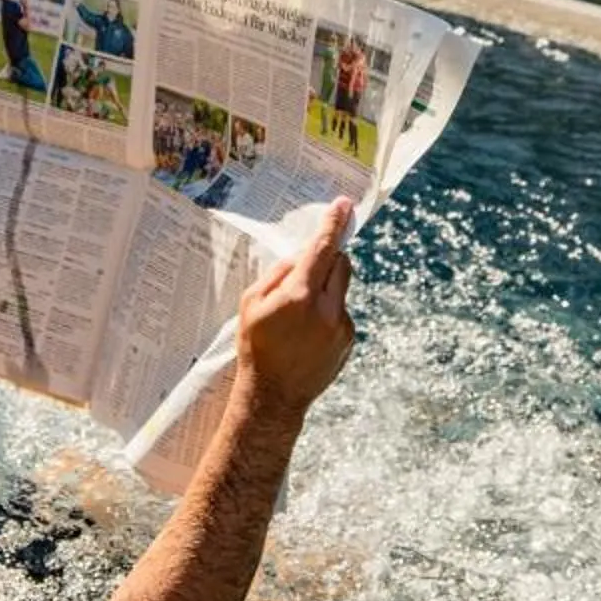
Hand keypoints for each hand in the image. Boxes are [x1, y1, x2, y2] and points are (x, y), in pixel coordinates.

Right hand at [236, 198, 355, 413]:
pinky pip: (341, 312)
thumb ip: (278, 274)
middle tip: (309, 268)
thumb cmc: (256, 346)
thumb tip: (302, 257)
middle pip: (341, 264)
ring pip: (341, 289)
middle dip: (329, 258)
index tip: (344, 205)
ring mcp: (341, 325)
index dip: (333, 223)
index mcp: (300, 295)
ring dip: (325, 289)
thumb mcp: (251, 303)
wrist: (274, 395)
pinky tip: (306, 334)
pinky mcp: (348, 339)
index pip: (322, 249)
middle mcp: (327, 308)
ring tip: (298, 317)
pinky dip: (328, 313)